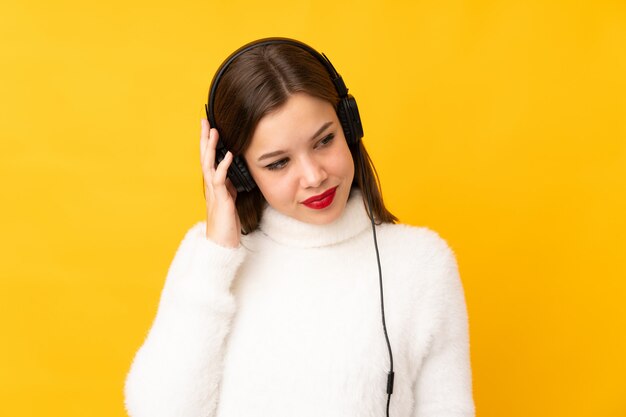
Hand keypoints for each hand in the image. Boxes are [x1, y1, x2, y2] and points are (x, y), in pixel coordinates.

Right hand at [200, 118, 240, 246]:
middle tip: (204, 121)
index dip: (209, 143)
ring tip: (214, 131)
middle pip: (205, 157)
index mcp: (213, 184)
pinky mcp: (221, 199)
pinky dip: (224, 165)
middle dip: (205, 139)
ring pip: (209, 164)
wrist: (221, 243)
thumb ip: (229, 186)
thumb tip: (231, 173)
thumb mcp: (230, 199)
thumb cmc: (226, 223)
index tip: (209, 127)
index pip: (209, 158)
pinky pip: (220, 179)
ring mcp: (214, 191)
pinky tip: (228, 155)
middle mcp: (211, 185)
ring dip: (211, 148)